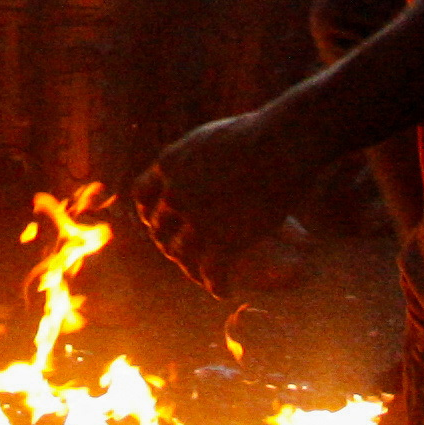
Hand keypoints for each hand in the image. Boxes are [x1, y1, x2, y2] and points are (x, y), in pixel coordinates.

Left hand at [130, 110, 322, 298]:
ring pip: (183, 254)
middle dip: (169, 243)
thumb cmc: (259, 133)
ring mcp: (197, 219)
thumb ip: (198, 157)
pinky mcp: (223, 241)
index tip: (157, 222)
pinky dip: (217, 285)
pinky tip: (225, 291)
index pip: (142, 195)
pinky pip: (212, 273)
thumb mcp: (214, 139)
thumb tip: (201, 163)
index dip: (149, 212)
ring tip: (203, 276)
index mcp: (170, 164)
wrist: (281, 145)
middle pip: (161, 228)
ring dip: (191, 269)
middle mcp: (176, 193)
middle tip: (182, 254)